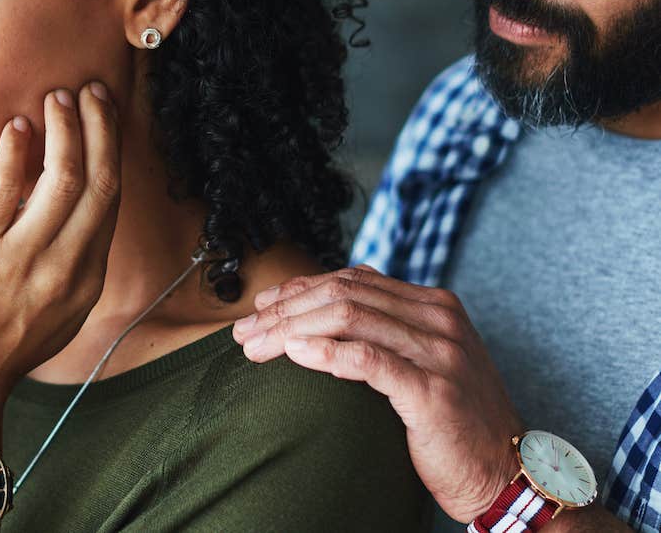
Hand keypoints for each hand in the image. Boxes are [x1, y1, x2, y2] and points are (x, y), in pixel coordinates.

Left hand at [0, 82, 120, 404]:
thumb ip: (77, 262)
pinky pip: (6, 186)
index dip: (111, 151)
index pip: (112, 199)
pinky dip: (17, 150)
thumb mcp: (62, 311)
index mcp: (88, 276)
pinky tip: (18, 126)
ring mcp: (24, 256)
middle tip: (92, 91)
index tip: (105, 119)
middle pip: (99, 180)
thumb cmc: (5, 347)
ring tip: (59, 97)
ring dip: (66, 128)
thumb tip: (83, 216)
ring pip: (64, 175)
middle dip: (100, 127)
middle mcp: (67, 263)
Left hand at [233, 265, 521, 522]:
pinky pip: (369, 359)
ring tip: (257, 344)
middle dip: (287, 308)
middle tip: (246, 329)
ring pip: (349, 318)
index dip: (302, 287)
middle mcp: (437, 318)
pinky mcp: (433, 390)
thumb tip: (314, 314)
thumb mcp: (420, 360)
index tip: (264, 305)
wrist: (506, 473)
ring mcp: (438, 350)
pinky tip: (295, 354)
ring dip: (292, 328)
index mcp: (433, 304)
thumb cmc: (452, 418)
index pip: (353, 278)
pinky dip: (327, 352)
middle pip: (344, 294)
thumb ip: (382, 331)